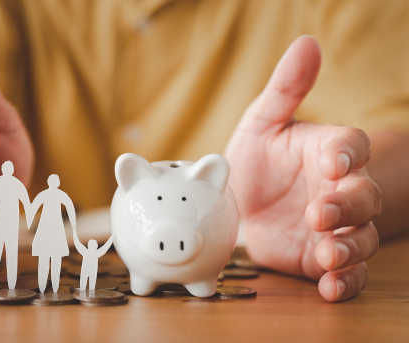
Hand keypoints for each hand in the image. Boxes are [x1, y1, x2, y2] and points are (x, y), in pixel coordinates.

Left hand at [225, 36, 380, 301]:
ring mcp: (336, 226)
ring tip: (328, 254)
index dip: (349, 152)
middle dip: (347, 204)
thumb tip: (306, 43)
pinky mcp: (323, 257)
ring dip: (349, 247)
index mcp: (329, 151)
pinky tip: (331, 288)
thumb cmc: (255, 159)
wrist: (240, 205)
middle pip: (363, 195)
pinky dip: (344, 282)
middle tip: (320, 212)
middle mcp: (340, 188)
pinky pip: (346, 272)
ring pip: (361, 237)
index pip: (352, 145)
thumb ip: (285, 89)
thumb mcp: (262, 123)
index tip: (335, 159)